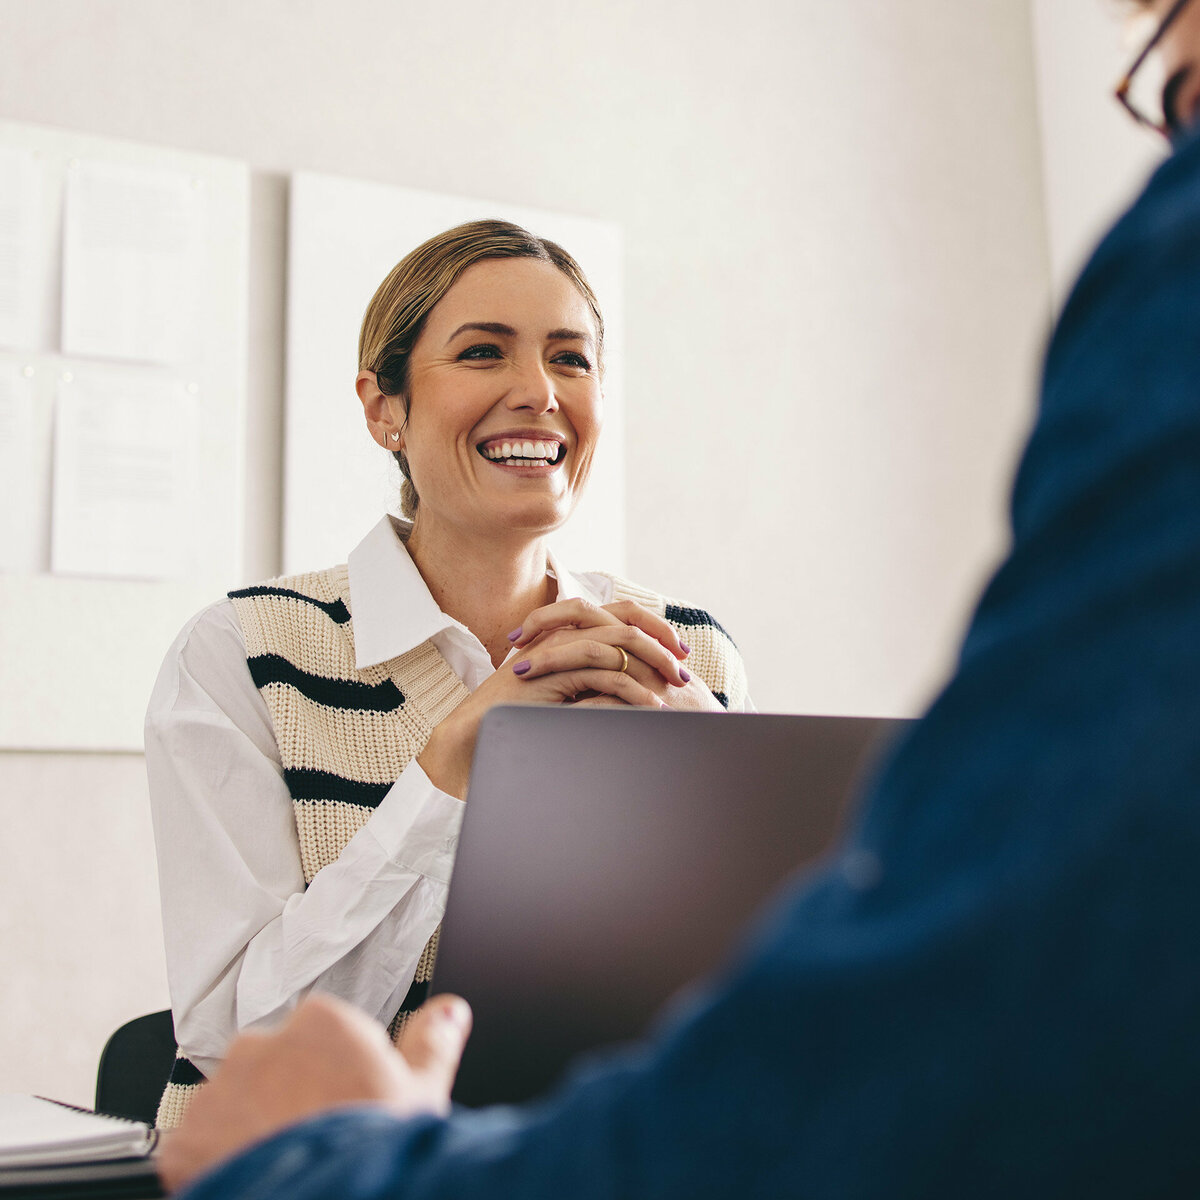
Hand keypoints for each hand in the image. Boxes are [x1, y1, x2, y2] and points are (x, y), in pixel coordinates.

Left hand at [157, 992, 470, 1194]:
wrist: (329, 1199)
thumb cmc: (374, 1149)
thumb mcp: (422, 1093)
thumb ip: (432, 1042)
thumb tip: (450, 1010)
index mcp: (322, 1022)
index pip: (326, 1035)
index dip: (340, 1074)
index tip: (350, 1103)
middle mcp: (262, 1045)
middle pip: (275, 1065)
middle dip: (289, 1096)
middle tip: (317, 1138)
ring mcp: (219, 1093)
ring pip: (233, 1104)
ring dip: (250, 1128)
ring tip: (286, 1167)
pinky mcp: (184, 1142)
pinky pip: (196, 1148)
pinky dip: (216, 1166)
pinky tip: (255, 1183)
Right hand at [419, 598, 690, 797]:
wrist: (476, 736)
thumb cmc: (518, 721)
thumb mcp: (565, 696)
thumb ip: (593, 684)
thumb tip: (637, 689)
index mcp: (567, 634)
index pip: (619, 614)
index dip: (653, 626)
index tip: (678, 651)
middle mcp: (563, 635)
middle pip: (624, 619)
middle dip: (661, 640)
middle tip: (684, 667)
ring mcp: (558, 650)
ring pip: (619, 642)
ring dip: (654, 662)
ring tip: (677, 687)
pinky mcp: (554, 674)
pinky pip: (605, 674)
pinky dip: (634, 690)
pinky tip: (652, 707)